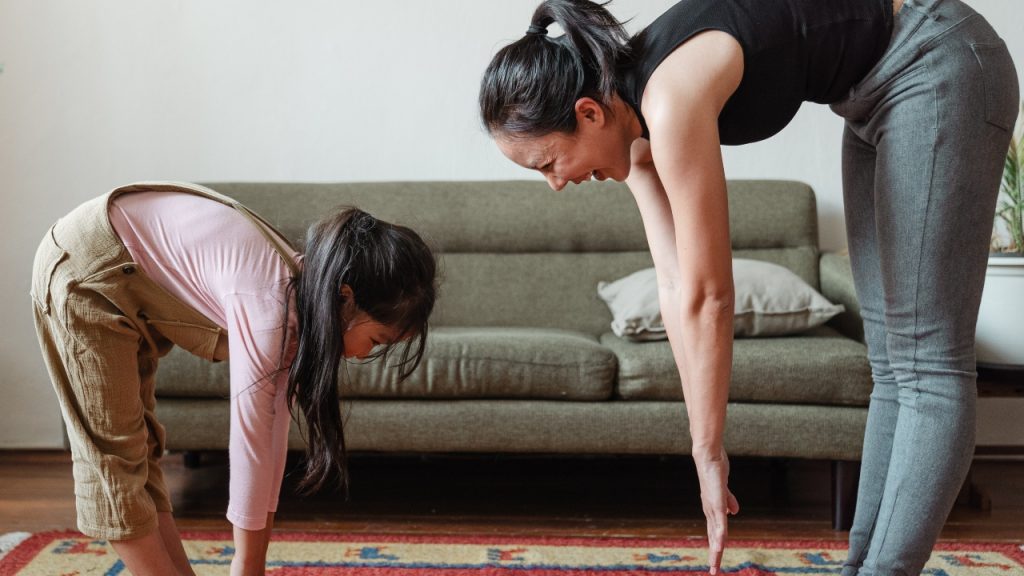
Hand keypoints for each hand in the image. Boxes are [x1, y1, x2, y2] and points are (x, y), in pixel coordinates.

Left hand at [694, 449, 739, 573]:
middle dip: (714, 554)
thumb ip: (729, 501)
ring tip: (715, 562)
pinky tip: (720, 544)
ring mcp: (712, 507)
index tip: (715, 562)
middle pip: (713, 537)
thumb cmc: (715, 471)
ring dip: (716, 548)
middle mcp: (710, 511)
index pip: (713, 533)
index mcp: (712, 510)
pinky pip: (720, 521)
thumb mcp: (723, 491)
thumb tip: (734, 512)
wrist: (709, 456)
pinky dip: (719, 534)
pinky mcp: (716, 502)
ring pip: (715, 533)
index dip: (715, 547)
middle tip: (713, 571)